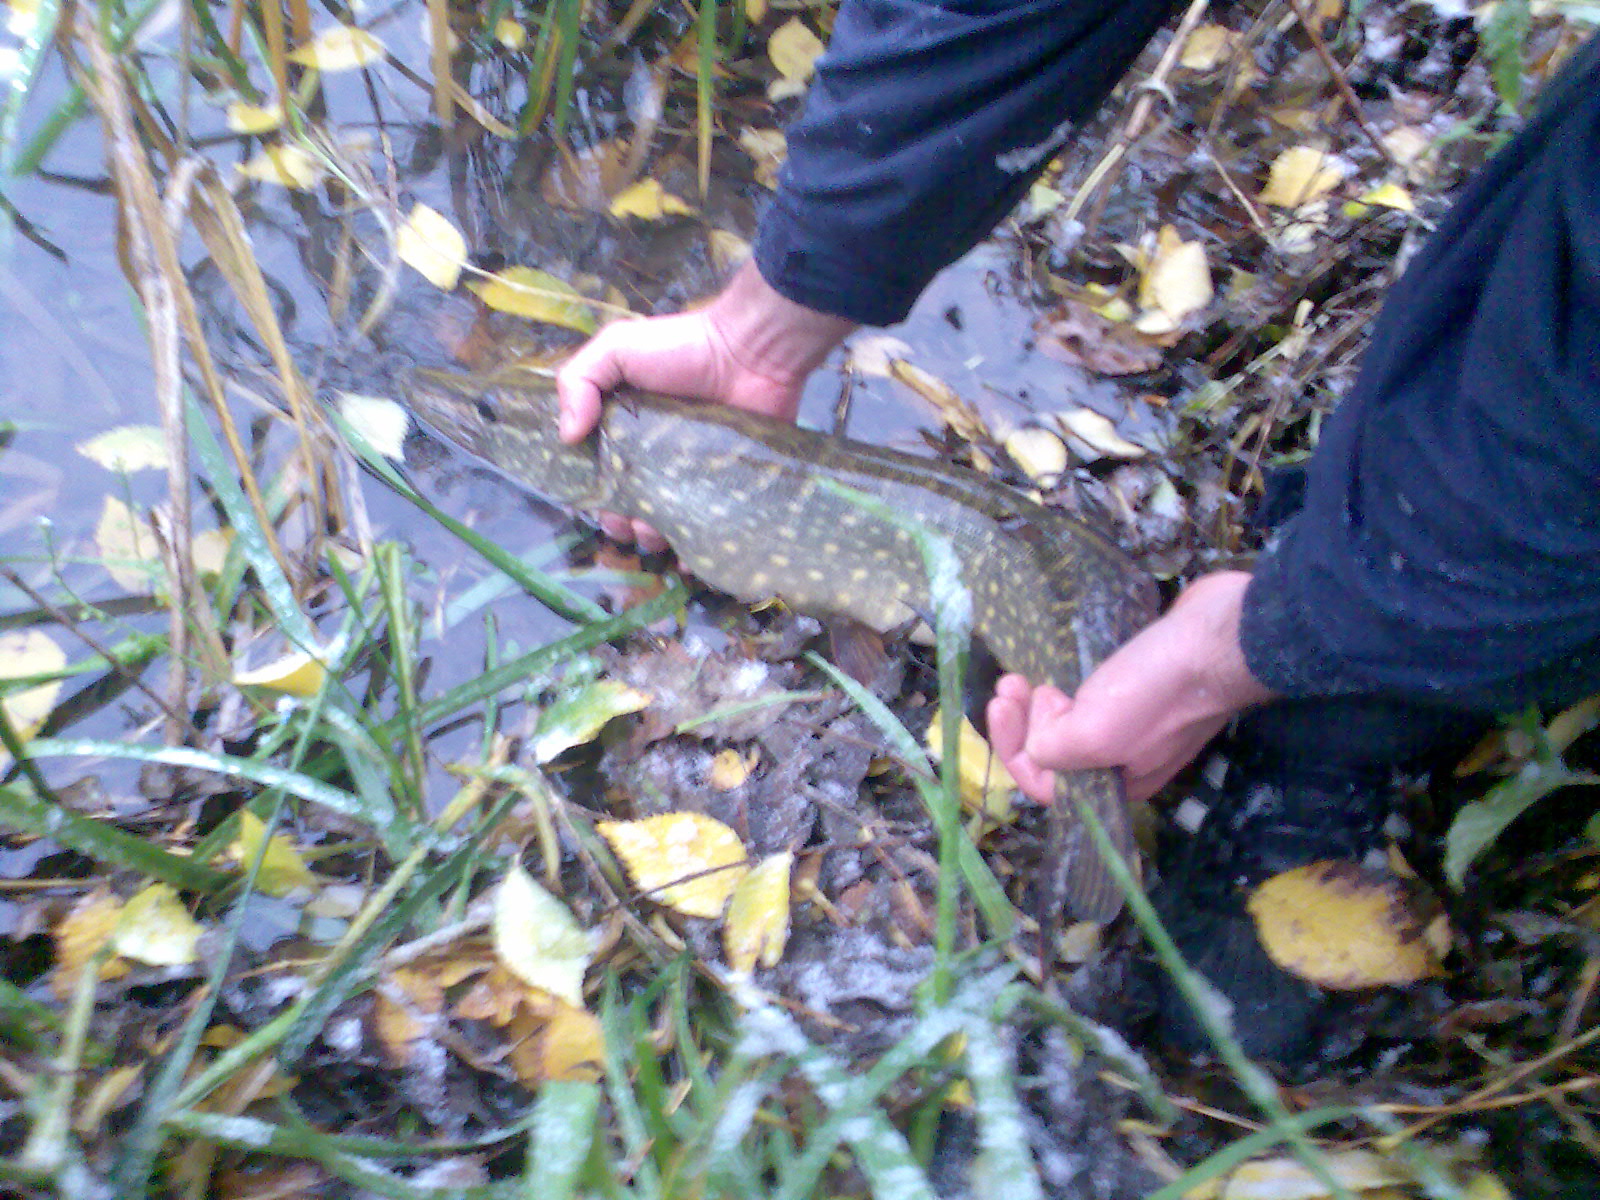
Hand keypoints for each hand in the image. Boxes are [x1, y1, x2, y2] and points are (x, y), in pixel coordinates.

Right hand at [556, 260, 856, 548]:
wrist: (750, 351)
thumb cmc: (681, 347)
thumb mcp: (617, 348)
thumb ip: (578, 381)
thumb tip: (566, 437)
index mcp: (624, 431)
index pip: (599, 477)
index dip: (593, 496)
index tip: (597, 504)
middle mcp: (654, 458)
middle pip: (628, 509)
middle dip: (622, 523)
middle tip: (631, 520)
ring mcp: (690, 476)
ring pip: (664, 525)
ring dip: (653, 539)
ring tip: (659, 531)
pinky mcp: (724, 487)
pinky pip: (707, 529)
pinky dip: (695, 551)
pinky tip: (690, 557)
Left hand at [986, 571, 1275, 803]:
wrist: (1221, 636)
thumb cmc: (1159, 689)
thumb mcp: (1098, 733)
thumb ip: (1055, 750)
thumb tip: (1039, 739)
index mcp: (1114, 783)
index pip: (1045, 784)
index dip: (1015, 747)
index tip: (1005, 703)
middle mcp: (1122, 760)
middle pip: (1055, 753)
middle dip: (1022, 722)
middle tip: (1009, 684)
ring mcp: (1135, 724)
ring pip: (1070, 725)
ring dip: (1038, 704)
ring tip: (1023, 676)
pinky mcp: (1142, 690)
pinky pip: (1091, 698)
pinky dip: (1066, 688)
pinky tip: (1056, 669)